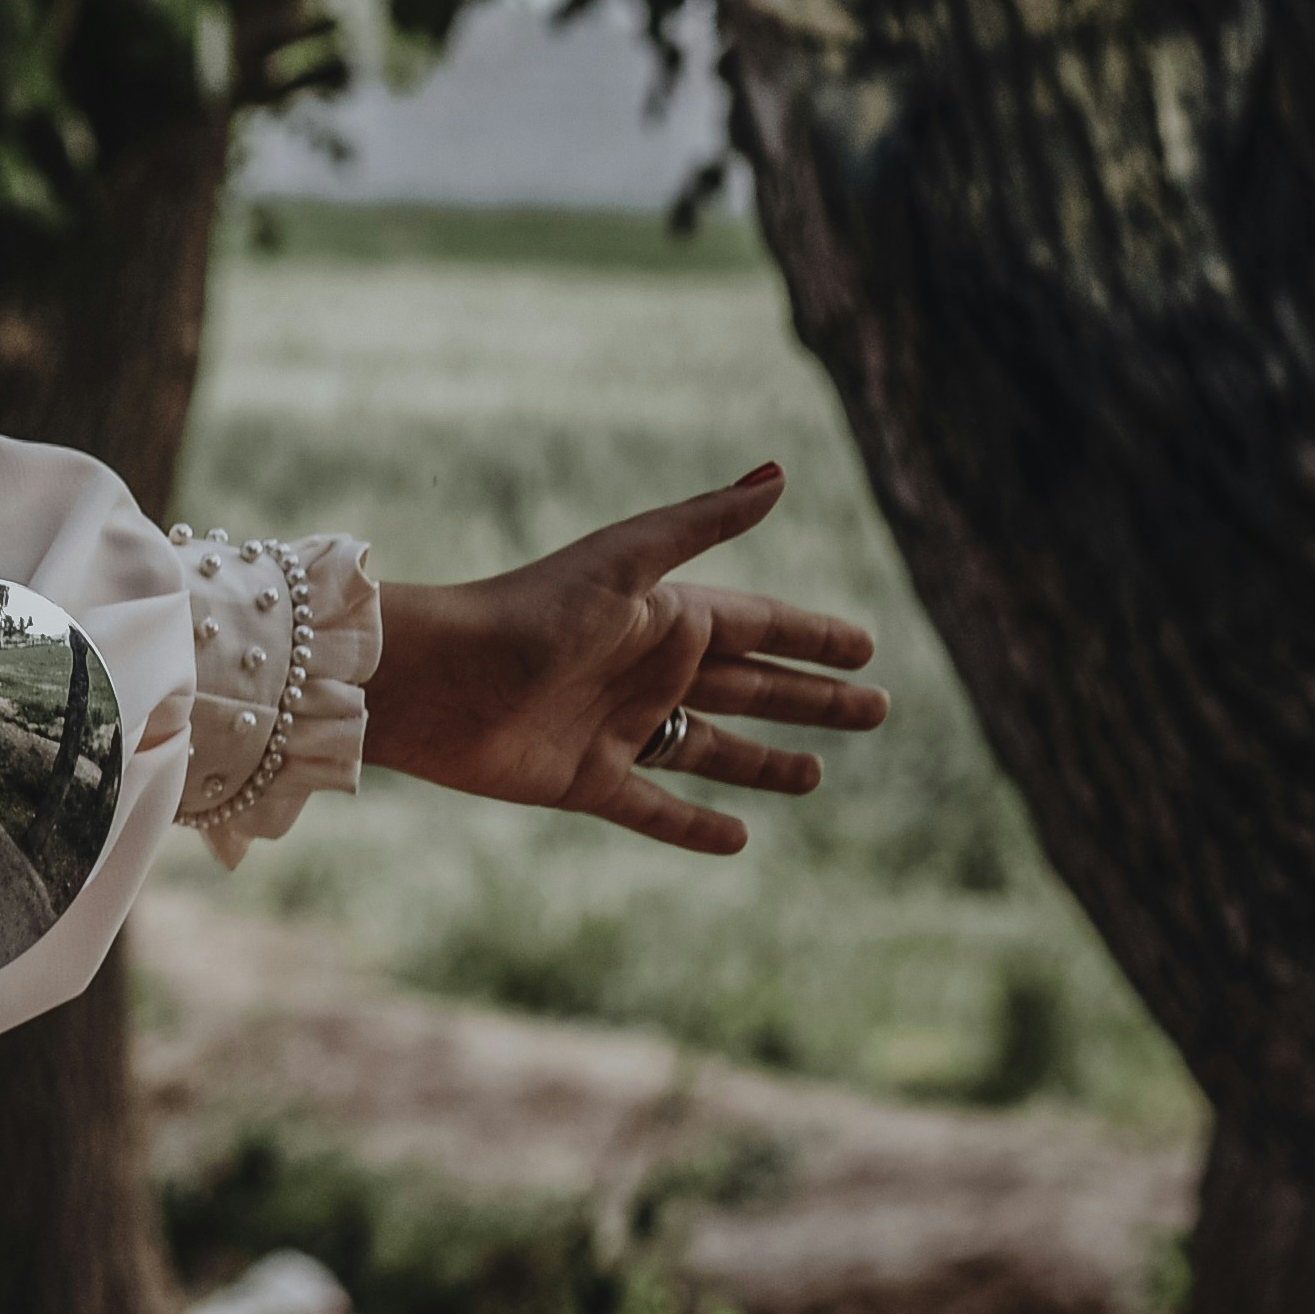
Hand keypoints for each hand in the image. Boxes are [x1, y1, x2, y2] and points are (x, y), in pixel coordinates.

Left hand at [362, 464, 887, 855]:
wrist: (436, 679)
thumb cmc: (528, 612)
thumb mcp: (627, 563)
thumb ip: (703, 522)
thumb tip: (780, 473)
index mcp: (661, 618)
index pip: (758, 626)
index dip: (811, 637)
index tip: (867, 647)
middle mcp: (645, 672)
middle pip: (749, 688)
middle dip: (811, 699)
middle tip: (878, 711)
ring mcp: (618, 728)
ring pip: (710, 749)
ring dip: (764, 763)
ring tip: (818, 777)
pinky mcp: (586, 780)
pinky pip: (656, 808)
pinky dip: (696, 825)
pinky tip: (740, 839)